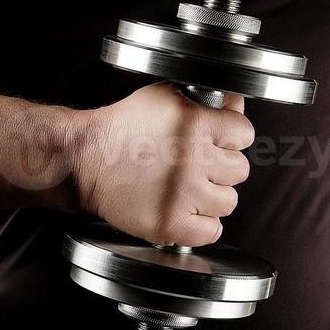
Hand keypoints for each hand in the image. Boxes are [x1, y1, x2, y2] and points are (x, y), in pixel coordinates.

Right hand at [69, 82, 254, 246]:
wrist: (86, 159)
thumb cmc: (122, 128)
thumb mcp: (165, 98)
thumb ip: (206, 101)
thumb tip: (236, 104)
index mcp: (194, 124)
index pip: (243, 134)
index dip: (230, 138)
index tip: (217, 143)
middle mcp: (192, 160)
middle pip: (240, 170)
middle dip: (221, 168)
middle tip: (197, 167)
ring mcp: (182, 195)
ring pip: (228, 202)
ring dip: (212, 197)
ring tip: (188, 189)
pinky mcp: (169, 223)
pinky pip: (211, 231)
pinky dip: (201, 225)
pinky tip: (186, 211)